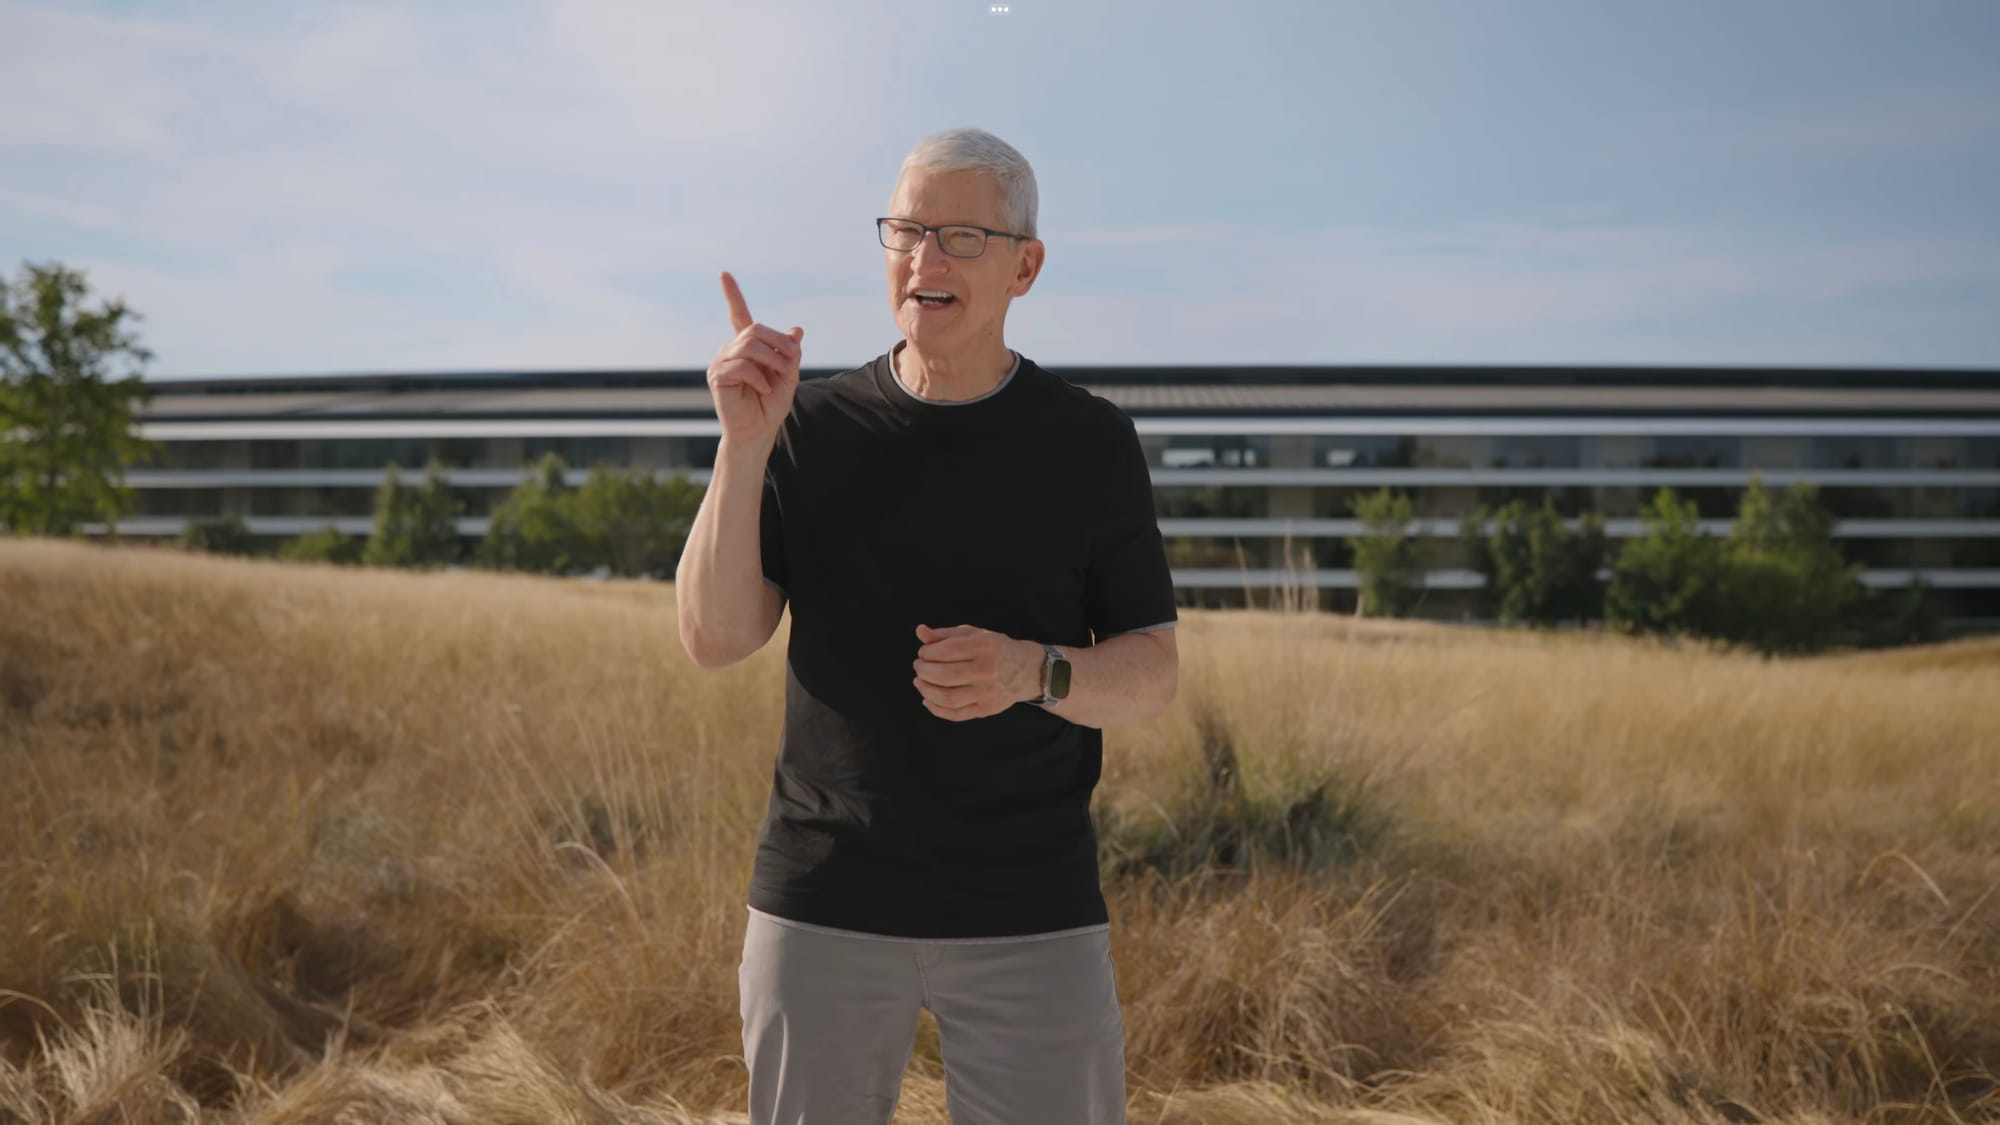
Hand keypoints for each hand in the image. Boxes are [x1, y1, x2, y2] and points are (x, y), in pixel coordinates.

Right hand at [707, 271, 804, 448]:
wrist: (758, 432)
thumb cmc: (770, 406)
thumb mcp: (788, 376)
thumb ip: (790, 354)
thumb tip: (797, 329)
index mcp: (747, 347)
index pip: (738, 315)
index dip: (732, 295)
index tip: (724, 274)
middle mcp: (730, 350)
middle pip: (754, 330)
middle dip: (778, 342)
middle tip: (791, 362)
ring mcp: (722, 363)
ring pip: (748, 344)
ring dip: (771, 359)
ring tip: (779, 377)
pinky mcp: (717, 377)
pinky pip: (740, 366)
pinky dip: (759, 377)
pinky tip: (765, 389)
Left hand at [912, 623, 1040, 721]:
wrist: (1027, 670)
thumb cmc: (996, 649)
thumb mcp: (974, 635)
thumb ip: (945, 634)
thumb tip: (920, 631)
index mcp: (984, 647)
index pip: (947, 650)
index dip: (928, 652)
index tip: (924, 652)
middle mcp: (987, 671)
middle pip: (944, 676)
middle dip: (924, 671)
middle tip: (919, 667)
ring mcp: (987, 693)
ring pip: (947, 698)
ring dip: (926, 690)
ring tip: (920, 682)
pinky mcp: (986, 709)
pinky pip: (956, 714)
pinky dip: (936, 709)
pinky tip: (928, 699)